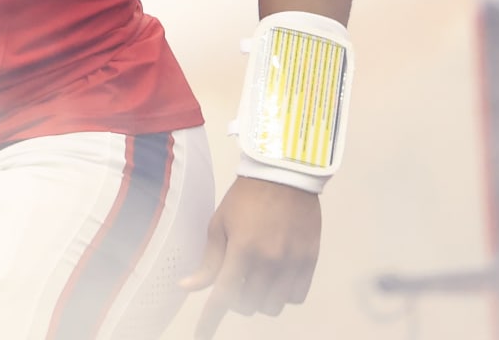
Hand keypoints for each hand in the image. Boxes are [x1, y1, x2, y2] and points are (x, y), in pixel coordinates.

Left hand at [180, 177, 320, 337]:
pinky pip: (296, 297)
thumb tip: (188, 287)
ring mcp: (291, 262)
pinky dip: (284, 294)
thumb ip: (209, 260)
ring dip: (261, 299)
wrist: (285, 174)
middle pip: (248, 305)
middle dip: (237, 299)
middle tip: (236, 280)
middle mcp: (268, 260)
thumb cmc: (247, 196)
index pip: (223, 297)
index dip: (209, 321)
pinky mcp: (309, 260)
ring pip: (272, 306)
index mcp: (242, 250)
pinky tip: (278, 278)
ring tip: (258, 278)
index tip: (201, 336)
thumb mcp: (220, 223)